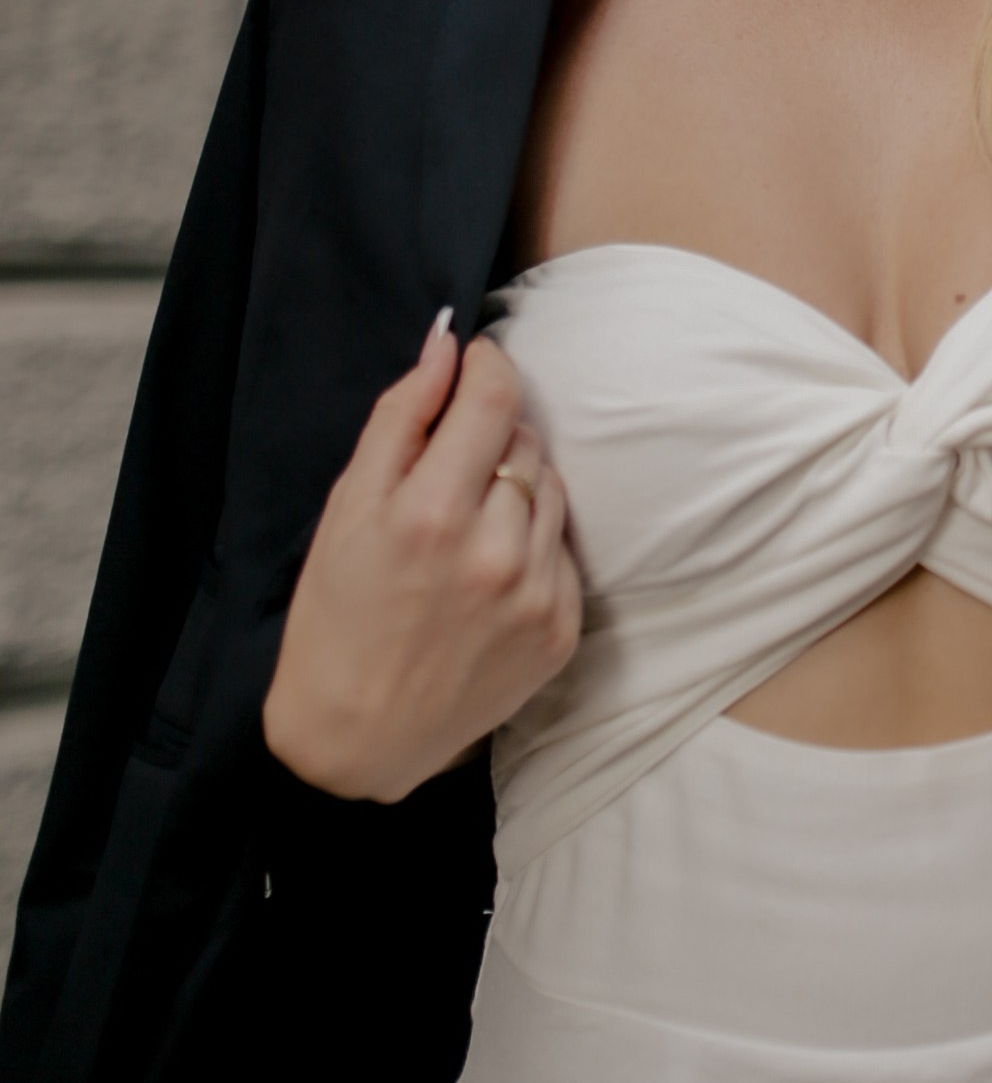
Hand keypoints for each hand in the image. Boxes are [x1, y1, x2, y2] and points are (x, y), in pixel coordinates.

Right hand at [263, 316, 581, 801]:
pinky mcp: (563, 630)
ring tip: (465, 525)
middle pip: (525, 439)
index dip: (487, 367)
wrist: (357, 738)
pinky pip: (562, 548)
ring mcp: (537, 594)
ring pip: (551, 488)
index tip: (474, 367)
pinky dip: (532, 542)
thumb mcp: (347, 509)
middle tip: (446, 472)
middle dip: (490, 436)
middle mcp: (496, 552)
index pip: (495, 398)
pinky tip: (487, 571)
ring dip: (516, 487)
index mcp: (432, 514)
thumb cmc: (337, 617)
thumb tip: (445, 345)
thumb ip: (400, 418)